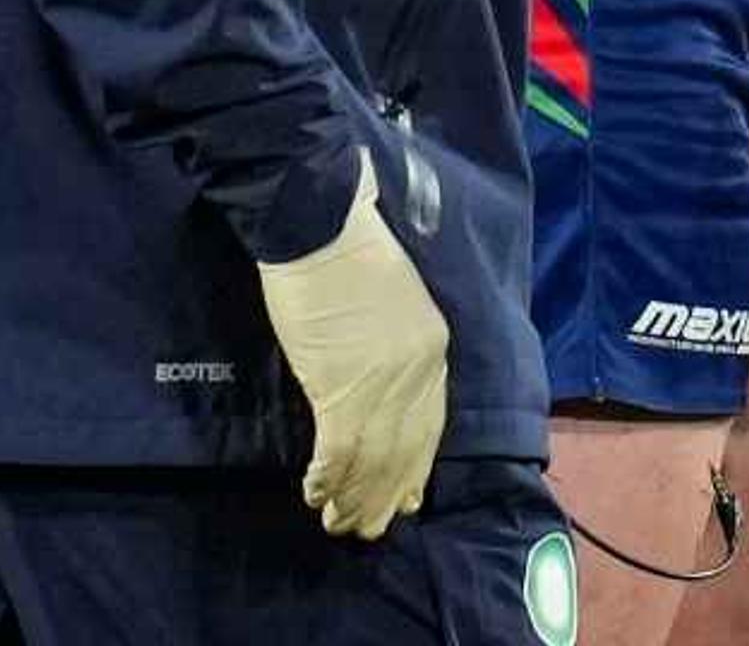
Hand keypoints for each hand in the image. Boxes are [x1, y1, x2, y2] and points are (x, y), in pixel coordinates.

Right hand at [252, 153, 450, 537]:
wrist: (319, 222)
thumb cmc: (347, 249)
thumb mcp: (392, 301)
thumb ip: (394, 347)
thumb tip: (373, 385)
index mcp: (433, 347)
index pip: (430, 423)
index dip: (416, 466)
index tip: (407, 497)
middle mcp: (418, 371)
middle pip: (405, 450)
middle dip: (385, 494)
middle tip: (367, 528)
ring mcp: (383, 382)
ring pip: (373, 458)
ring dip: (354, 497)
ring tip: (338, 523)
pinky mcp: (341, 385)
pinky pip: (339, 449)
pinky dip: (328, 477)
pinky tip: (315, 494)